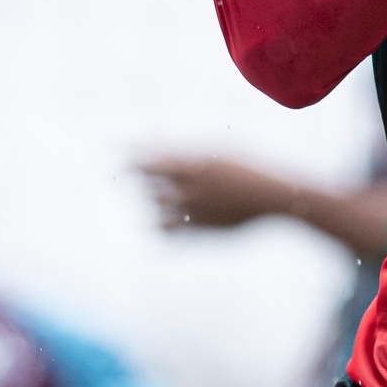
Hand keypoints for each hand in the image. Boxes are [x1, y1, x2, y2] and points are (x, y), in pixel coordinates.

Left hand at [137, 156, 296, 231]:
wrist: (274, 199)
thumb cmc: (249, 169)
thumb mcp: (219, 151)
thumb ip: (188, 152)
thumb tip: (161, 148)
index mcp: (190, 168)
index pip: (146, 163)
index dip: (127, 159)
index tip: (113, 157)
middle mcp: (186, 192)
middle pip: (146, 188)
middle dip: (142, 181)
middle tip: (138, 177)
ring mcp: (192, 215)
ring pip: (154, 215)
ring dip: (153, 206)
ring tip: (159, 199)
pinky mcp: (201, 233)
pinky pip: (169, 238)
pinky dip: (159, 234)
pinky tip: (155, 229)